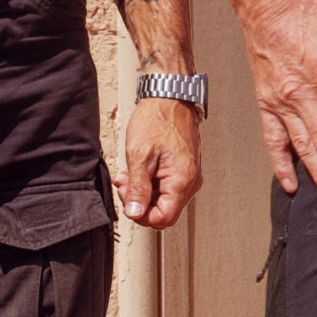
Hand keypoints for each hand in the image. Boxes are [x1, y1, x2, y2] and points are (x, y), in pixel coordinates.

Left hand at [117, 93, 202, 227]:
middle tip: (125, 185)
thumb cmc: (158, 120)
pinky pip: (166, 188)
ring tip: (130, 175)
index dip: (141, 215)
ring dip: (143, 193)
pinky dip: (150, 184)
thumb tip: (135, 212)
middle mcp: (190, 181)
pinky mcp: (184, 170)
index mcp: (182, 180)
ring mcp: (188, 176)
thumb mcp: (139, 156)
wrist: (170, 98)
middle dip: (140, 203)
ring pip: (163, 200)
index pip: (163, 218)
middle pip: (164, 212)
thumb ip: (137, 188)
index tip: (128, 202)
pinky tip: (139, 171)